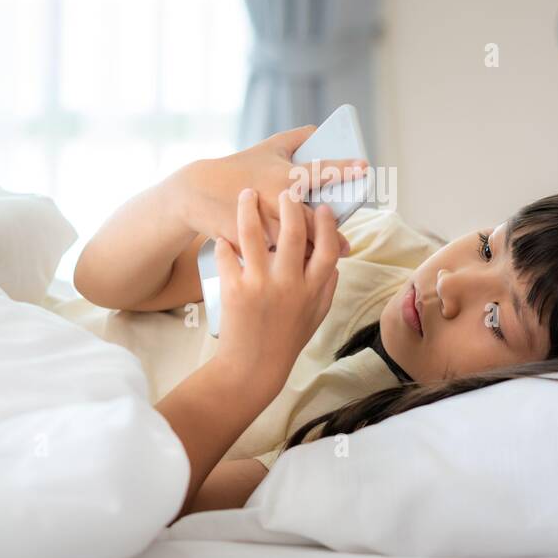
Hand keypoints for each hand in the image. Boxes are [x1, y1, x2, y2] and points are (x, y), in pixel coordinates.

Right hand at [176, 125, 366, 258]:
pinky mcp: (248, 239)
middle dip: (330, 235)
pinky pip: (271, 254)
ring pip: (294, 243)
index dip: (342, 168)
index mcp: (284, 174)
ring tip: (328, 260)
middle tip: (345, 246)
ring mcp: (262, 221)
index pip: (319, 170)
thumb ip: (296, 137)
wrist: (197, 191)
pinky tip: (296, 267)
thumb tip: (320, 129)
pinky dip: (285, 260)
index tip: (364, 167)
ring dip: (311, 253)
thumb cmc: (238, 166)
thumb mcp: (267, 146)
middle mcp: (276, 197)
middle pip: (311, 221)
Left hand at [209, 187, 341, 389]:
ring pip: (255, 236)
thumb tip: (336, 260)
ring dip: (249, 209)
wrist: (252, 367)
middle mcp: (289, 285)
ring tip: (246, 194)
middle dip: (290, 206)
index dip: (326, 225)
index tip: (321, 208)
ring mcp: (261, 285)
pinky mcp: (235, 290)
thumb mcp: (316, 316)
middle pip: (294, 233)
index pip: (326, 249)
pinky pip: (228, 255)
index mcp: (312, 290)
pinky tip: (222, 233)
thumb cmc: (286, 340)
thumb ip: (328, 287)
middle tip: (285, 190)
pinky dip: (224, 241)